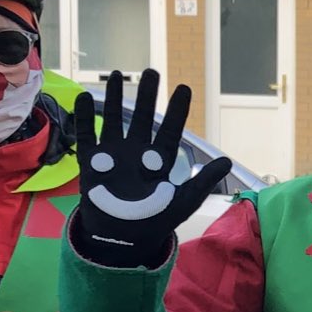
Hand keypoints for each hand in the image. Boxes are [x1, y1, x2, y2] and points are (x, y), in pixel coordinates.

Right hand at [71, 69, 228, 263]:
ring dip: (116, 98)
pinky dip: (84, 118)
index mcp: (159, 160)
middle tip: (152, 72)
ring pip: (115, 120)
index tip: (184, 88)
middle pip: (143, 118)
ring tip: (118, 75)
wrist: (122, 240)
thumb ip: (203, 181)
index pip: (170, 130)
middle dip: (148, 96)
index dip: (178, 110)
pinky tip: (84, 97)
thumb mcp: (183, 202)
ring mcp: (114, 156)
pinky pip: (87, 136)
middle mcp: (136, 153)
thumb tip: (228, 162)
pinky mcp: (92, 163)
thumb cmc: (154, 221)